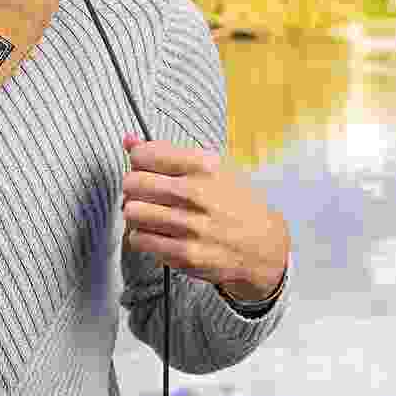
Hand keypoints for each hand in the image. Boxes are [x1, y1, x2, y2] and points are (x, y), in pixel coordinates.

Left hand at [120, 133, 290, 300]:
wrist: (265, 247)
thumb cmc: (240, 205)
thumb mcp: (214, 168)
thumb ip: (168, 153)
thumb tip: (129, 141)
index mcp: (205, 166)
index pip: (145, 155)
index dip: (137, 161)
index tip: (142, 166)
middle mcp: (197, 193)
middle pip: (133, 183)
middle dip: (133, 187)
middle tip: (143, 192)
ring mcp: (190, 226)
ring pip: (132, 212)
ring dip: (135, 212)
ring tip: (149, 213)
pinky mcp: (185, 254)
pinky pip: (139, 239)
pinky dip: (141, 236)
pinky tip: (156, 232)